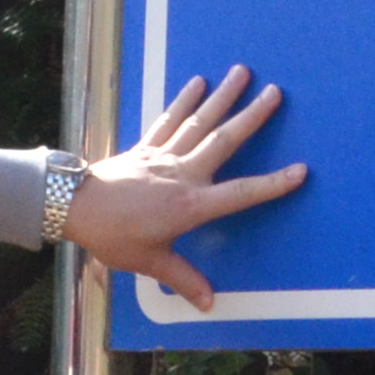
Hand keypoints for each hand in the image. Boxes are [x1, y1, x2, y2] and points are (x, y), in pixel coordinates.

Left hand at [61, 68, 305, 312]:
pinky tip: (197, 81)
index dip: (272, 184)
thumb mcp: (149, 262)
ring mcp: (164, 156)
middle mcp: (183, 174)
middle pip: (224, 141)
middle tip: (275, 93)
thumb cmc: (113, 236)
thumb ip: (183, 278)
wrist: (75, 206)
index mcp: (191, 205)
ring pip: (200, 122)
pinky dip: (183, 100)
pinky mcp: (145, 147)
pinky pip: (169, 119)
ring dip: (223, 96)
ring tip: (242, 71)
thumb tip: (209, 303)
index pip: (241, 195)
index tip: (300, 171)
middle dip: (252, 117)